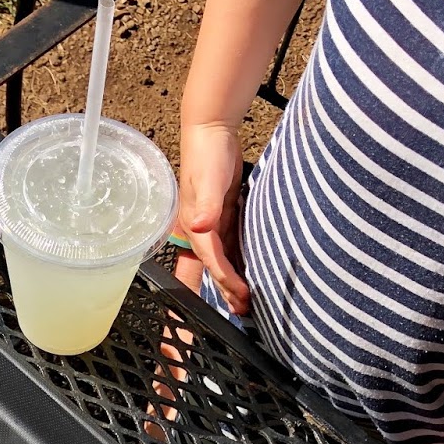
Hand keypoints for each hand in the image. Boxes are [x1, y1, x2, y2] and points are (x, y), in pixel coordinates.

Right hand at [178, 121, 248, 315]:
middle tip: (242, 312)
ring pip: (222, 264)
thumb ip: (208, 205)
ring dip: (232, 284)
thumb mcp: (209, 179)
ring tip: (246, 304)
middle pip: (211, 271)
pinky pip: (230, 249)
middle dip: (223, 293)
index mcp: (194, 228)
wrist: (211, 131)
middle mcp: (200, 233)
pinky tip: (249, 276)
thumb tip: (202, 227)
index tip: (239, 298)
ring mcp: (211, 228)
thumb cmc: (207, 154)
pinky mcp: (223, 220)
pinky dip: (238, 265)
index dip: (223, 283)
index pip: (209, 264)